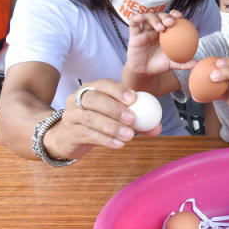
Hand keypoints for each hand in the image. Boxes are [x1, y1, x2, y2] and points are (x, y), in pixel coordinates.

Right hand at [47, 79, 162, 158]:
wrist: (71, 136)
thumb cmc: (100, 120)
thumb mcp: (116, 116)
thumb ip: (138, 120)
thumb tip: (158, 127)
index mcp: (92, 88)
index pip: (103, 84)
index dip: (118, 90)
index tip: (134, 99)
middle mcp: (78, 99)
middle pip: (93, 99)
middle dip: (114, 108)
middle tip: (132, 119)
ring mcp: (71, 115)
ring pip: (90, 119)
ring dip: (112, 127)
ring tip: (129, 136)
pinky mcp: (70, 132)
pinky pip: (88, 135)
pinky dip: (106, 140)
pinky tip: (119, 144)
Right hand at [125, 11, 197, 75]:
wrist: (144, 71)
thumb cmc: (159, 64)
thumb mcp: (172, 63)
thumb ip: (183, 63)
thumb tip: (196, 63)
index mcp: (167, 32)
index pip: (171, 18)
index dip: (175, 14)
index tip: (180, 16)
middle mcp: (156, 28)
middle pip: (161, 16)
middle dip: (166, 16)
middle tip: (171, 22)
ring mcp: (145, 30)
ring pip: (148, 17)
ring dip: (154, 19)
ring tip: (160, 28)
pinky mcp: (134, 34)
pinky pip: (133, 23)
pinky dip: (137, 17)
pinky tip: (140, 18)